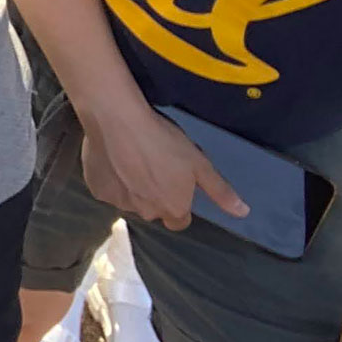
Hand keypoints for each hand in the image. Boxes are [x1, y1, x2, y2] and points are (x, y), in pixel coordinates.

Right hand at [83, 107, 245, 231]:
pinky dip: (112, 180)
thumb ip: (220, 191)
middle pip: (154, 210)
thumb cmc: (163, 141)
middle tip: (155, 166)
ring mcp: (118, 203)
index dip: (180, 203)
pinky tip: (114, 158)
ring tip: (132, 160)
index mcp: (173, 208)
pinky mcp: (97, 190)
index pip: (180, 221)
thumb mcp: (199, 163)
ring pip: (131, 201)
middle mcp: (146, 212)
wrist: (117, 120)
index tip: (176, 183)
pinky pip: (109, 190)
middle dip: (156, 195)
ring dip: (133, 189)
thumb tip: (243, 213)